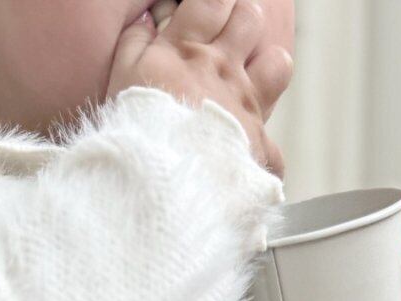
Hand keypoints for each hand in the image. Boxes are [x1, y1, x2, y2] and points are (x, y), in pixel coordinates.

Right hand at [109, 0, 292, 176]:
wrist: (162, 182)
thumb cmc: (136, 130)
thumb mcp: (122, 76)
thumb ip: (135, 41)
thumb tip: (148, 20)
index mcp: (189, 49)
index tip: (209, 7)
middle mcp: (223, 71)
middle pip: (250, 18)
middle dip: (242, 20)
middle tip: (226, 38)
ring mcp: (245, 107)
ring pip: (278, 64)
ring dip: (268, 66)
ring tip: (249, 82)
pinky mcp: (258, 147)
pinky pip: (271, 146)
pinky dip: (258, 153)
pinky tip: (244, 160)